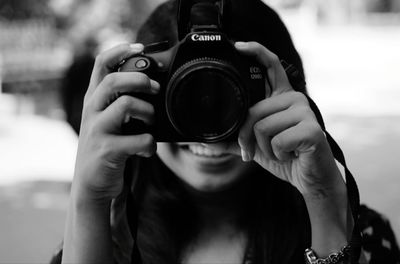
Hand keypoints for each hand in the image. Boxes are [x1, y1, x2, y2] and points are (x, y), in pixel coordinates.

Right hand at [72, 43, 158, 201]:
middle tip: (155, 90)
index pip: (100, 65)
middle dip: (141, 80)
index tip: (139, 47)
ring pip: (126, 105)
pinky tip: (147, 149)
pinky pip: (138, 140)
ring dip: (148, 112)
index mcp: (94, 100)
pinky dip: (150, 144)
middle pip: (114, 80)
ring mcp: (97, 131)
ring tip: (151, 122)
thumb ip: (119, 103)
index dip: (119, 51)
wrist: (91, 185)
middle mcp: (92, 111)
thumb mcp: (107, 121)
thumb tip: (151, 85)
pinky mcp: (106, 151)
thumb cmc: (106, 148)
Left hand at [212, 41, 344, 196]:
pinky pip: (277, 141)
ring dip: (264, 149)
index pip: (271, 66)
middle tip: (251, 151)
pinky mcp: (311, 130)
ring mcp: (304, 112)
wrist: (309, 179)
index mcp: (281, 97)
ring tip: (279, 152)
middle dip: (245, 137)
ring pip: (262, 127)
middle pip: (254, 110)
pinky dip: (278, 155)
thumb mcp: (255, 145)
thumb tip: (207, 139)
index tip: (238, 46)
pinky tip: (291, 155)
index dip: (256, 51)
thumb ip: (234, 139)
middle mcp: (294, 99)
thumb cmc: (285, 157)